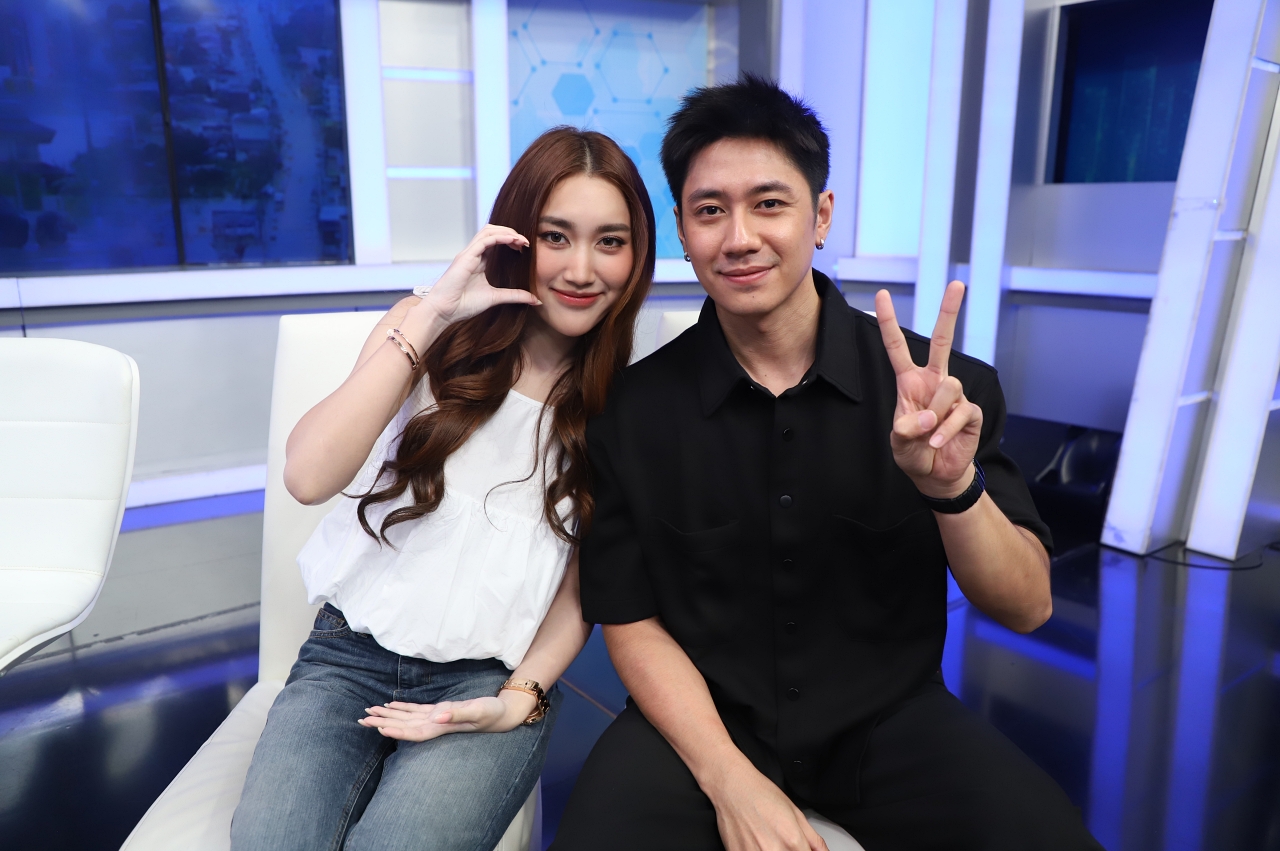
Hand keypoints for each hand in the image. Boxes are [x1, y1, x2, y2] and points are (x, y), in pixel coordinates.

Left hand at [358, 689, 535, 740]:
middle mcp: (436, 725)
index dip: (398, 730)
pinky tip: (390, 705)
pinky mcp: (440, 711)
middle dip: (384, 723)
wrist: (502, 714)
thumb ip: (458, 713)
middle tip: (362, 720)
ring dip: (388, 716)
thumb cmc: (492, 713)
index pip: (415, 731)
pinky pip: (416, 711)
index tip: (380, 728)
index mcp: (443, 727)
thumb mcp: (478, 711)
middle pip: (405, 726)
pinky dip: (402, 708)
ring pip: (407, 718)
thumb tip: (436, 717)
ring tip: (369, 713)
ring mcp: (437, 718)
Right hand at [402, 225, 539, 341]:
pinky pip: (485, 240)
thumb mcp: (495, 298)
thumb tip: (535, 299)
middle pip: (492, 231)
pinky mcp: (465, 257)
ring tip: (521, 240)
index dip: (511, 240)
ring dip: (507, 232)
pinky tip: (512, 241)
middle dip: (510, 233)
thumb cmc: (463, 305)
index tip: (525, 248)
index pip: (495, 241)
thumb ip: (515, 296)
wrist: (444, 311)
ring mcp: (468, 254)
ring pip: (488, 231)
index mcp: (478, 261)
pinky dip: (500, 237)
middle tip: (525, 243)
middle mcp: (473, 254)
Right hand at [706, 758, 827, 850]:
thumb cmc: (762, 795)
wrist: (733, 787)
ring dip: (773, 850)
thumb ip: (814, 839)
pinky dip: (756, 850)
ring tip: (767, 840)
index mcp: (793, 842)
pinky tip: (756, 842)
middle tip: (781, 841)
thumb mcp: (796, 813)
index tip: (800, 848)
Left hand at [875, 281, 981, 498]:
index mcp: (910, 381)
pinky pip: (960, 412)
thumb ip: (906, 429)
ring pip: (948, 387)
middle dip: (949, 311)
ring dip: (936, 414)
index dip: (888, 322)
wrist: (936, 474)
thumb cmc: (914, 452)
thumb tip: (928, 415)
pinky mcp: (970, 410)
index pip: (896, 347)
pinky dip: (946, 430)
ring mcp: (954, 395)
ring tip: (929, 434)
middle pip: (942, 340)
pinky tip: (938, 441)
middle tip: (956, 283)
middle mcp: (933, 381)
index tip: (882, 295)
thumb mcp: (899, 442)